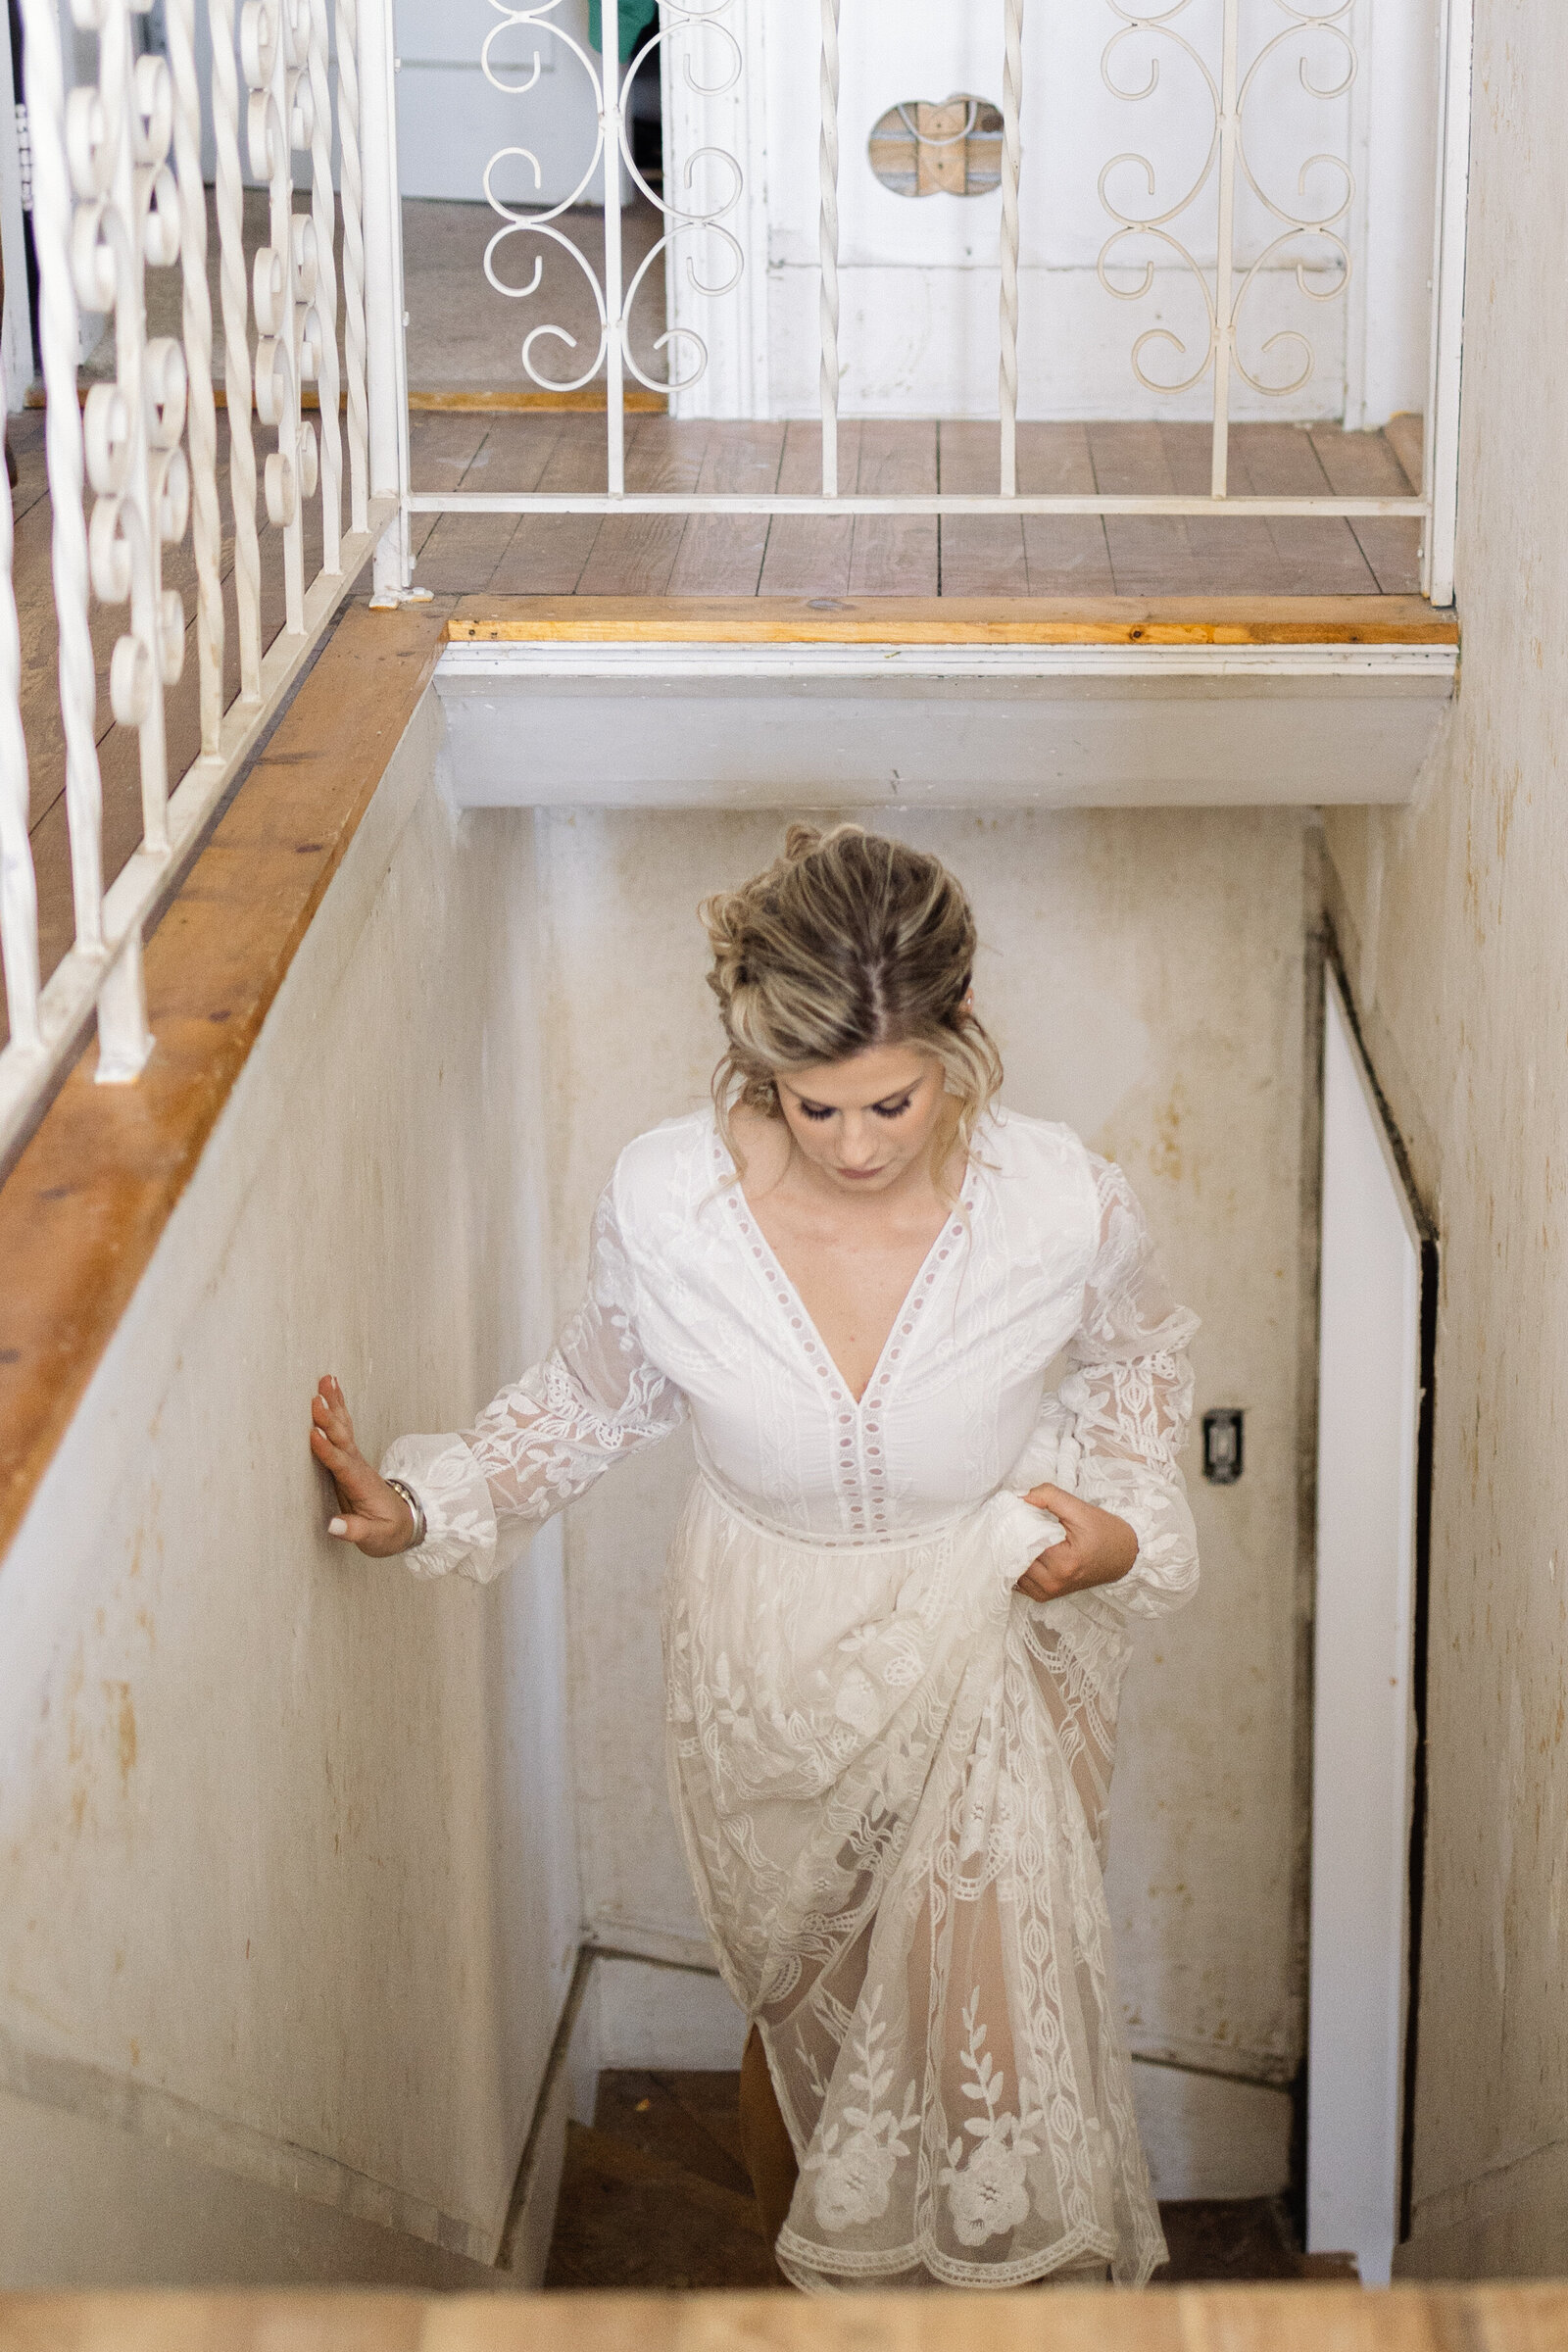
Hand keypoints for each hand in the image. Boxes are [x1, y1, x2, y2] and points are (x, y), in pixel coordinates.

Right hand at [309, 1375, 416, 1556]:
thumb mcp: (376, 1538)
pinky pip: (342, 1428)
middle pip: (343, 1439)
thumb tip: (334, 1526)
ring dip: (334, 1404)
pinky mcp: (351, 1457)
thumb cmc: (388, 1531)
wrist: (406, 1523)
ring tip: (325, 1380)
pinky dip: (336, 1409)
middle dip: (329, 1419)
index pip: (342, 1465)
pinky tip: (329, 1391)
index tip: (314, 1434)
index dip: (328, 1451)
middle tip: (316, 1398)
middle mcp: (358, 1466)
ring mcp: (355, 1459)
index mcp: (360, 1484)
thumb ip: (356, 1530)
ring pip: (343, 1427)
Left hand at [1014, 1482, 1136, 1603]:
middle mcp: (1054, 1582)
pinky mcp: (1047, 1595)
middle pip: (1016, 1557)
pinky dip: (1017, 1567)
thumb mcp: (1080, 1509)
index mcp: (1064, 1562)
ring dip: (1012, 1554)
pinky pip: (1020, 1582)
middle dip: (1011, 1539)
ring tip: (1018, 1536)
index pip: (1023, 1541)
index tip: (1015, 1511)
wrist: (1124, 1556)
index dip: (1015, 1524)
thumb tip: (1020, 1496)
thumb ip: (1049, 1496)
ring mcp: (1050, 1592)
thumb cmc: (1105, 1532)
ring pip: (1014, 1571)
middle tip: (1013, 1522)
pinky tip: (1022, 1553)